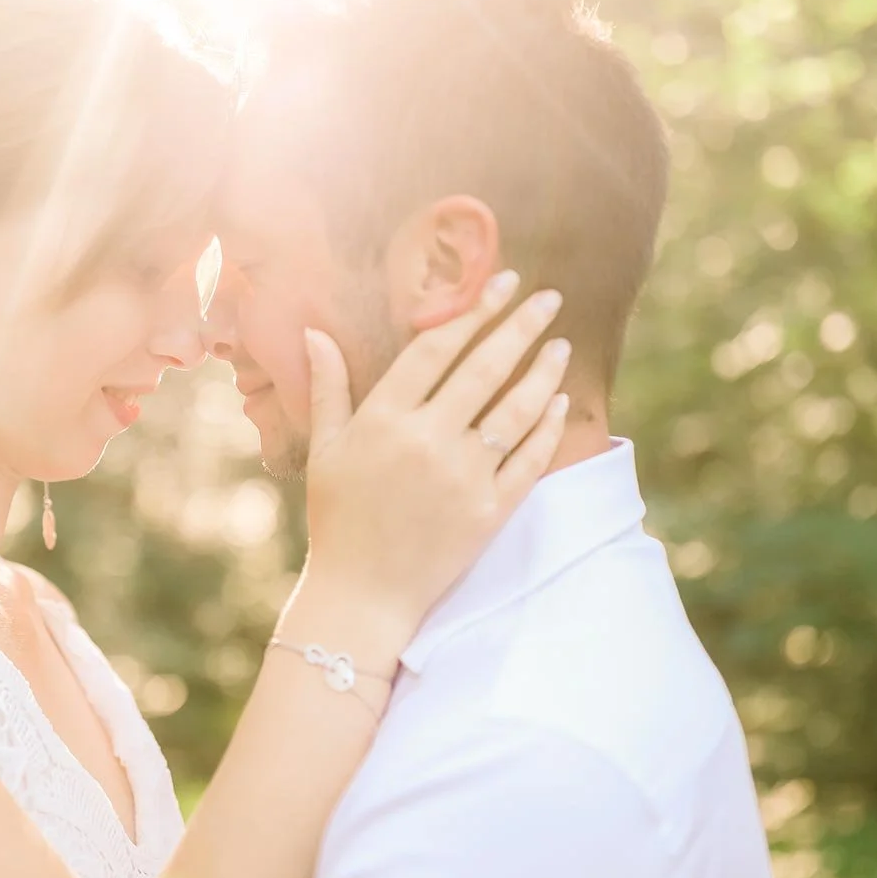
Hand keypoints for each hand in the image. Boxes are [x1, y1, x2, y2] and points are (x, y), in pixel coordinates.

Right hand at [297, 271, 571, 636]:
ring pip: (515, 409)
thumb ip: (328, 387)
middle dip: (520, 326)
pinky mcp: (490, 511)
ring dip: (543, 370)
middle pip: (484, 368)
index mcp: (383, 419)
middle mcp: (427, 441)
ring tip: (561, 343)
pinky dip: (547, 427)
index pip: (435, 348)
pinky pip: (529, 460)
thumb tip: (315, 331)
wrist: (363, 595)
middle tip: (548, 297)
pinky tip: (558, 400)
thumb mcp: (325, 450)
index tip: (500, 282)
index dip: (470, 310)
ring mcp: (463, 477)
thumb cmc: (338, 519)